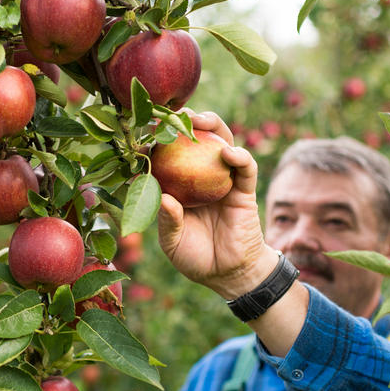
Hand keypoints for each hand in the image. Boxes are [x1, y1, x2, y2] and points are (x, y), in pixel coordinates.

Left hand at [156, 111, 279, 299]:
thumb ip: (167, 221)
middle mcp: (201, 177)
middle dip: (186, 122)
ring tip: (200, 121)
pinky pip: (245, 168)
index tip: (143, 134)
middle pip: (196, 139)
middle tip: (173, 115)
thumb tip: (162, 198)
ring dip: (213, 127)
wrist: (227, 275)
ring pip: (222, 143)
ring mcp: (224, 180)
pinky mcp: (244, 190)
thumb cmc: (194, 257)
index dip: (157, 142)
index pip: (168, 155)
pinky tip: (228, 152)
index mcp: (180, 186)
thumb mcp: (172, 242)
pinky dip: (239, 157)